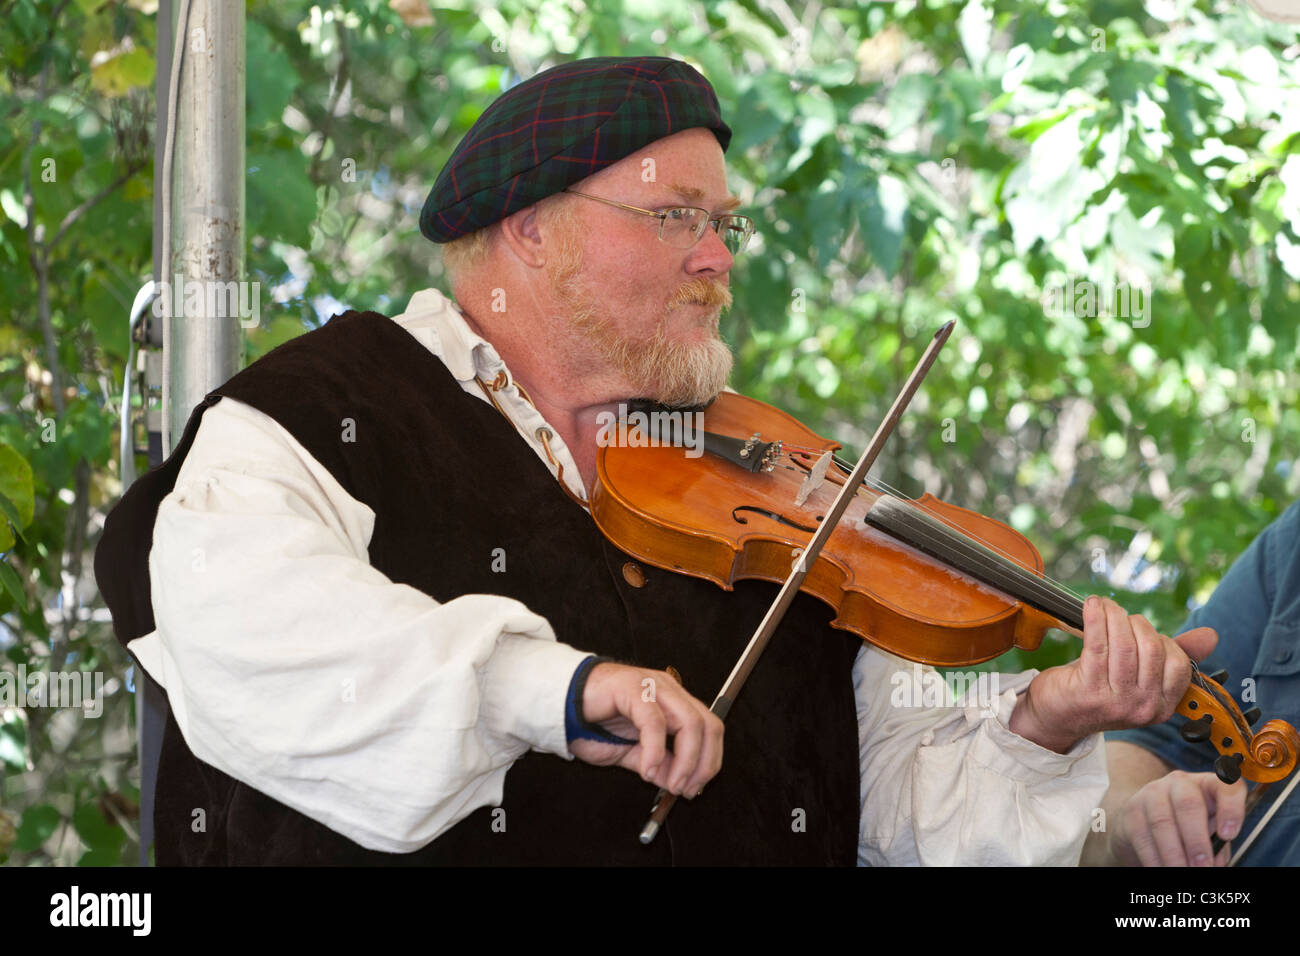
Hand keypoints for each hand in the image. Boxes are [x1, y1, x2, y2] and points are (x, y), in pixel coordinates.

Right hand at [568, 662, 723, 797]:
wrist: (559, 705)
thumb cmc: (592, 722)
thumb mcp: (631, 752)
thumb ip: (657, 764)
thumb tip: (678, 782)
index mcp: (673, 702)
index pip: (710, 729)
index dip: (709, 761)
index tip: (694, 788)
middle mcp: (668, 690)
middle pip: (707, 726)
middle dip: (702, 764)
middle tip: (685, 789)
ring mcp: (653, 686)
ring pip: (689, 722)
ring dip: (686, 761)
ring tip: (670, 783)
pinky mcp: (633, 687)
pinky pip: (655, 721)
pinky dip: (656, 750)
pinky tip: (646, 769)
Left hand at [1009, 596, 1218, 752]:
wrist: (1057, 715)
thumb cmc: (1099, 689)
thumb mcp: (1138, 675)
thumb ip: (1173, 655)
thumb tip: (1211, 635)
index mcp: (1162, 706)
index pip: (1178, 663)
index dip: (1160, 638)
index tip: (1139, 630)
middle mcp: (1143, 707)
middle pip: (1152, 649)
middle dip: (1134, 623)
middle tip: (1117, 614)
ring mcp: (1117, 702)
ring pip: (1125, 645)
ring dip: (1113, 616)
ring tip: (1103, 605)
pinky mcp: (1088, 690)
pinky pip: (1098, 644)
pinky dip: (1096, 619)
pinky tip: (1092, 606)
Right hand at [1112, 770, 1245, 865]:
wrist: (1146, 817)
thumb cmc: (1187, 825)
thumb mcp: (1209, 830)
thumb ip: (1216, 842)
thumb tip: (1215, 862)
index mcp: (1208, 785)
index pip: (1225, 785)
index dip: (1230, 808)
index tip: (1228, 835)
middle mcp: (1180, 783)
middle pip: (1188, 804)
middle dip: (1196, 840)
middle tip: (1202, 866)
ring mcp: (1152, 793)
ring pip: (1162, 822)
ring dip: (1174, 854)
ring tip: (1182, 872)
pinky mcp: (1132, 810)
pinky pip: (1142, 835)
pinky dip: (1153, 858)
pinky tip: (1161, 869)